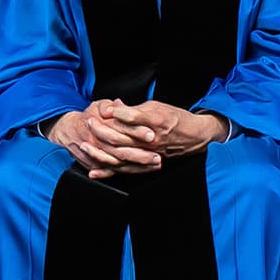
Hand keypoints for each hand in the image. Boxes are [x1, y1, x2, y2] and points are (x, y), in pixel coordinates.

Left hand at [58, 98, 219, 178]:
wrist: (194, 136)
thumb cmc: (175, 118)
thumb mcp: (156, 107)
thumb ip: (135, 108)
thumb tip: (115, 107)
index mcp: (154, 121)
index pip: (131, 117)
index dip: (115, 113)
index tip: (102, 109)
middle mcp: (151, 139)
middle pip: (122, 136)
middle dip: (102, 130)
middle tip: (89, 123)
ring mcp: (148, 153)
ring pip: (120, 154)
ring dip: (100, 151)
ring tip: (85, 145)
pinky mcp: (146, 164)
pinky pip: (125, 170)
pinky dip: (108, 172)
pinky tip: (94, 172)